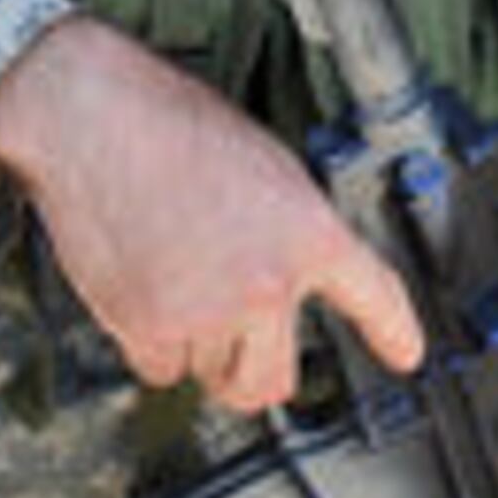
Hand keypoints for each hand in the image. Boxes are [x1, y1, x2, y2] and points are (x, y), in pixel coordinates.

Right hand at [0, 15, 423, 412]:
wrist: (91, 116)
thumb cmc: (168, 123)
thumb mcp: (264, 167)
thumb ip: (287, 232)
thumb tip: (284, 281)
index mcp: (311, 232)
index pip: (373, 294)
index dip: (394, 332)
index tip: (405, 354)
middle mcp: (270, 283)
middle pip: (273, 382)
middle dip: (250, 367)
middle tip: (228, 337)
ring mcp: (212, 312)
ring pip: (209, 374)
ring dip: (193, 346)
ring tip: (171, 276)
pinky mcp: (152, 328)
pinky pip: (159, 370)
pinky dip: (147, 343)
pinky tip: (140, 287)